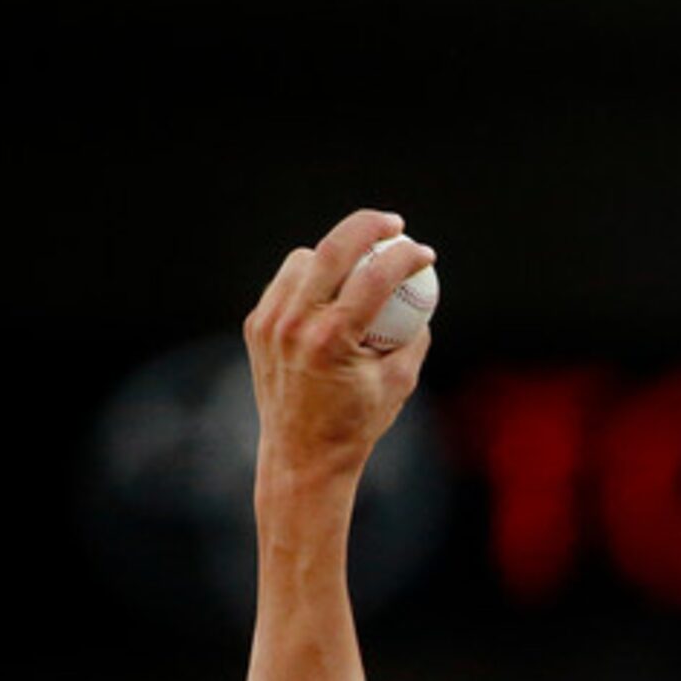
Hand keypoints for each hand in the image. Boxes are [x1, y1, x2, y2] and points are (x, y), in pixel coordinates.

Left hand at [242, 210, 434, 485]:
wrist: (303, 455)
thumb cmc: (359, 422)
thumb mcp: (401, 381)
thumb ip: (414, 336)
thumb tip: (421, 298)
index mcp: (333, 339)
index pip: (375, 276)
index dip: (405, 257)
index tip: (424, 254)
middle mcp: (295, 325)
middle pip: (332, 249)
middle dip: (368, 226)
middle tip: (393, 225)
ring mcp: (270, 322)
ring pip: (303, 260)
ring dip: (335, 254)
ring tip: (360, 263)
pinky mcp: (256, 325)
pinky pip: (286, 284)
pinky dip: (311, 280)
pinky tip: (332, 291)